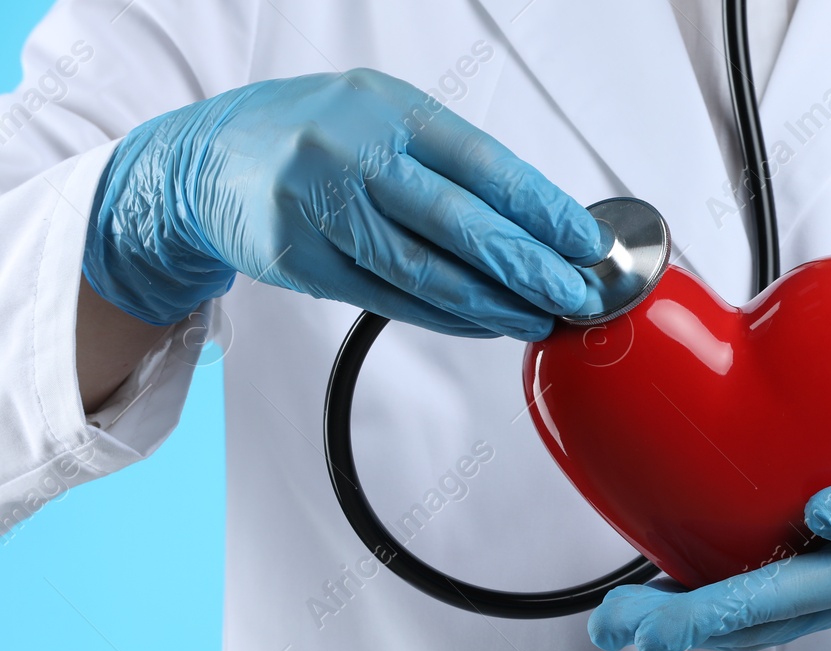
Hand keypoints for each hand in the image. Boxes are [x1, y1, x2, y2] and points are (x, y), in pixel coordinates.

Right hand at [83, 69, 604, 339]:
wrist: (205, 159)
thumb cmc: (314, 134)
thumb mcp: (381, 116)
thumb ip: (449, 159)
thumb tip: (538, 219)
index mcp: (387, 110)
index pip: (484, 165)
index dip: (543, 210)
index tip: (587, 242)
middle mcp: (353, 155)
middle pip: (461, 225)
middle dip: (530, 268)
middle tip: (576, 295)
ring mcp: (323, 210)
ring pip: (427, 273)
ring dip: (493, 305)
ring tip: (538, 319)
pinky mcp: (303, 261)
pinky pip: (391, 299)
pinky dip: (446, 317)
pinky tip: (485, 323)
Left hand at [589, 397, 830, 650]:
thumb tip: (827, 516)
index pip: (765, 603)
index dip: (696, 615)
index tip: (645, 620)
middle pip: (747, 619)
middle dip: (674, 625)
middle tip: (613, 625)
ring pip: (756, 607)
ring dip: (690, 612)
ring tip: (633, 611)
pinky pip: (777, 577)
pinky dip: (727, 581)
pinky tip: (697, 567)